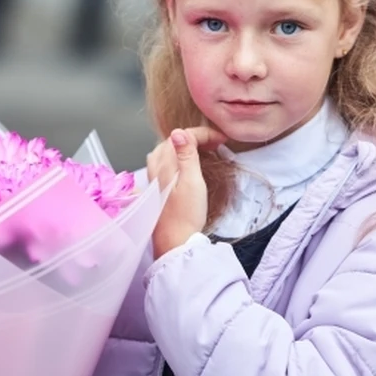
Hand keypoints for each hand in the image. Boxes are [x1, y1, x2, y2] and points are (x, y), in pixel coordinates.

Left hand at [147, 127, 225, 259]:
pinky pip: (163, 163)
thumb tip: (179, 132)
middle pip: (172, 142)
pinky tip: (183, 165)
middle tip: (214, 143)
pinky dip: (175, 157)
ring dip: (183, 146)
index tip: (221, 139)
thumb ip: (186, 156)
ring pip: (165, 152)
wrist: (175, 243)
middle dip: (194, 138)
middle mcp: (156, 169)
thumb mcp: (192, 182)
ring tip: (200, 150)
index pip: (182, 137)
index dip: (203, 134)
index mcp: (165, 165)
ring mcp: (154, 179)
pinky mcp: (157, 190)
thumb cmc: (186, 215)